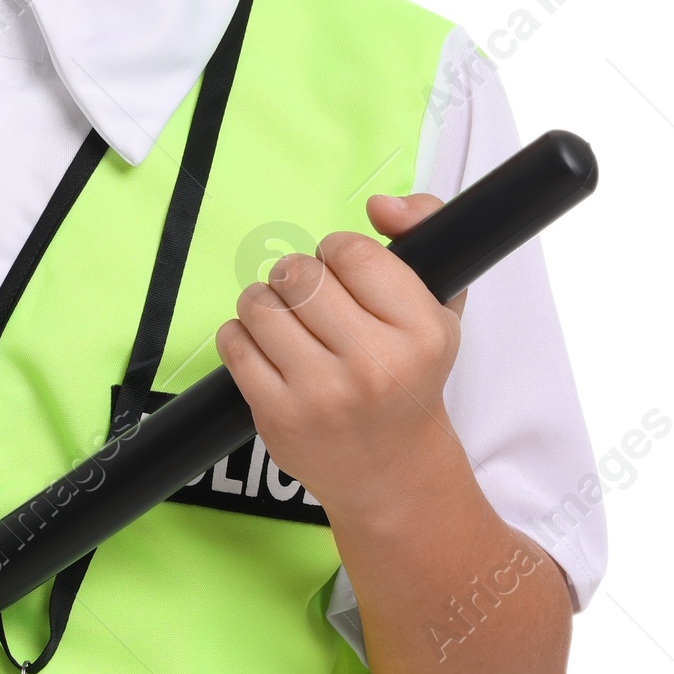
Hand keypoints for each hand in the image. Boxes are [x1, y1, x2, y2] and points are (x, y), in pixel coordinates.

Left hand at [213, 192, 464, 521]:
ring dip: (267, 302)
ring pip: (260, 302)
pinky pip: (234, 342)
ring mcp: (321, 393)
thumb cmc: (410, 376)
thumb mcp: (439, 302)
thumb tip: (380, 204)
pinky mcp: (277, 415)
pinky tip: (268, 348)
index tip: (345, 274)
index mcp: (419, 331)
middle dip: (300, 276)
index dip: (338, 253)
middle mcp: (372, 363)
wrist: (392, 470)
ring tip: (289, 322)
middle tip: (313, 301)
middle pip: (300, 272)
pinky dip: (242, 335)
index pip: (350, 250)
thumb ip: (423, 228)